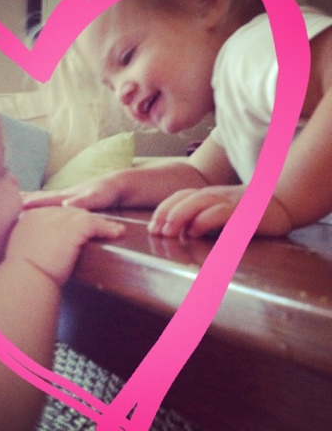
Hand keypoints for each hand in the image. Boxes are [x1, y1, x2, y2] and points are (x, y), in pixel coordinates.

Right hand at [5, 207, 124, 283]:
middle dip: (81, 217)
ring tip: (113, 229)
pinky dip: (108, 229)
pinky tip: (117, 232)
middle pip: (68, 211)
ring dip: (99, 223)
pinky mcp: (75, 226)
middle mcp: (45, 213)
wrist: (26, 276)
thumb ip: (29, 247)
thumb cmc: (22, 273)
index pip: (51, 214)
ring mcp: (60, 218)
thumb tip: (34, 254)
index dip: (62, 220)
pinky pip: (96, 224)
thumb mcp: (22, 253)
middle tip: (95, 223)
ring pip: (84, 216)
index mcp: (30, 219)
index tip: (70, 224)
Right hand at [22, 173, 125, 210]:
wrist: (120, 185)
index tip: (13, 206)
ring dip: (31, 199)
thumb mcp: (98, 197)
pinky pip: (53, 203)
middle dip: (24, 199)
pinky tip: (40, 209)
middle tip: (5, 203)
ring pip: (45, 198)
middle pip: (41, 197)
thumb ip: (84, 201)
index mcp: (67, 197)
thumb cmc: (109, 192)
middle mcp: (64, 196)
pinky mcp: (73, 202)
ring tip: (17, 202)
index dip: (30, 202)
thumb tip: (65, 205)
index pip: (44, 199)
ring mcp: (68, 197)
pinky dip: (43, 203)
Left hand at [148, 185, 292, 237]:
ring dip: (179, 215)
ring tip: (168, 231)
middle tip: (155, 231)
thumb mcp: (218, 215)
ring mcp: (227, 200)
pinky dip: (205, 220)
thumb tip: (180, 235)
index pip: (178, 197)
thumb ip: (200, 222)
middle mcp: (214, 195)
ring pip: (198, 202)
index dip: (162, 210)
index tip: (151, 228)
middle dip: (166, 214)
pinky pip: (221, 212)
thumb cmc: (244, 213)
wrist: (280, 203)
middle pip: (183, 198)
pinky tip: (195, 231)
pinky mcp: (241, 210)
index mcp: (206, 196)